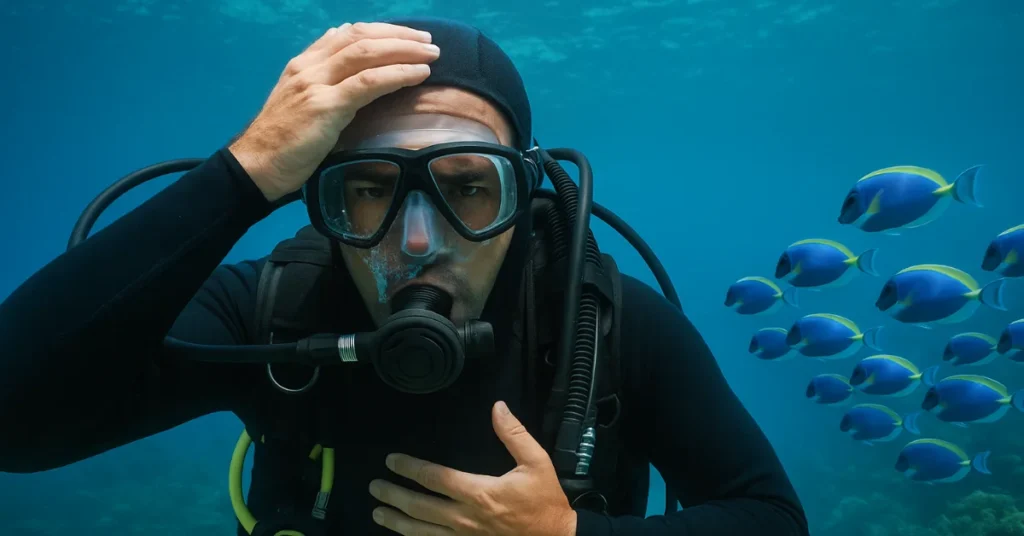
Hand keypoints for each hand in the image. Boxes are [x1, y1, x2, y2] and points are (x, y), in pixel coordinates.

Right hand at [229, 21, 439, 201]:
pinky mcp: (325, 107)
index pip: (346, 34)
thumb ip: (321, 73)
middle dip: (399, 36)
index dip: (381, 31)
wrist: (256, 167)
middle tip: (428, 41)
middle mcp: (309, 67)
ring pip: (367, 54)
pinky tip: (419, 74)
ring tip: (431, 54)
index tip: (408, 36)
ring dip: (404, 51)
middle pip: (360, 37)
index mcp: (303, 64)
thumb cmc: (281, 142)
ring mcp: (316, 85)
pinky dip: (398, 75)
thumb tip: (340, 38)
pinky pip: (369, 82)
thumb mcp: (300, 100)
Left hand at [369, 401, 576, 535]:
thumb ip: (514, 434)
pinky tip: (404, 535)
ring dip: (396, 522)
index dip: (410, 468)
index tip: (392, 461)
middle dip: (394, 495)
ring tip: (378, 513)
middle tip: (375, 486)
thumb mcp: (537, 462)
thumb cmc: (545, 502)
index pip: (435, 478)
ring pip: (421, 532)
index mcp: (480, 494)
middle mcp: (466, 519)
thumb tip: (498, 407)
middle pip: (420, 507)